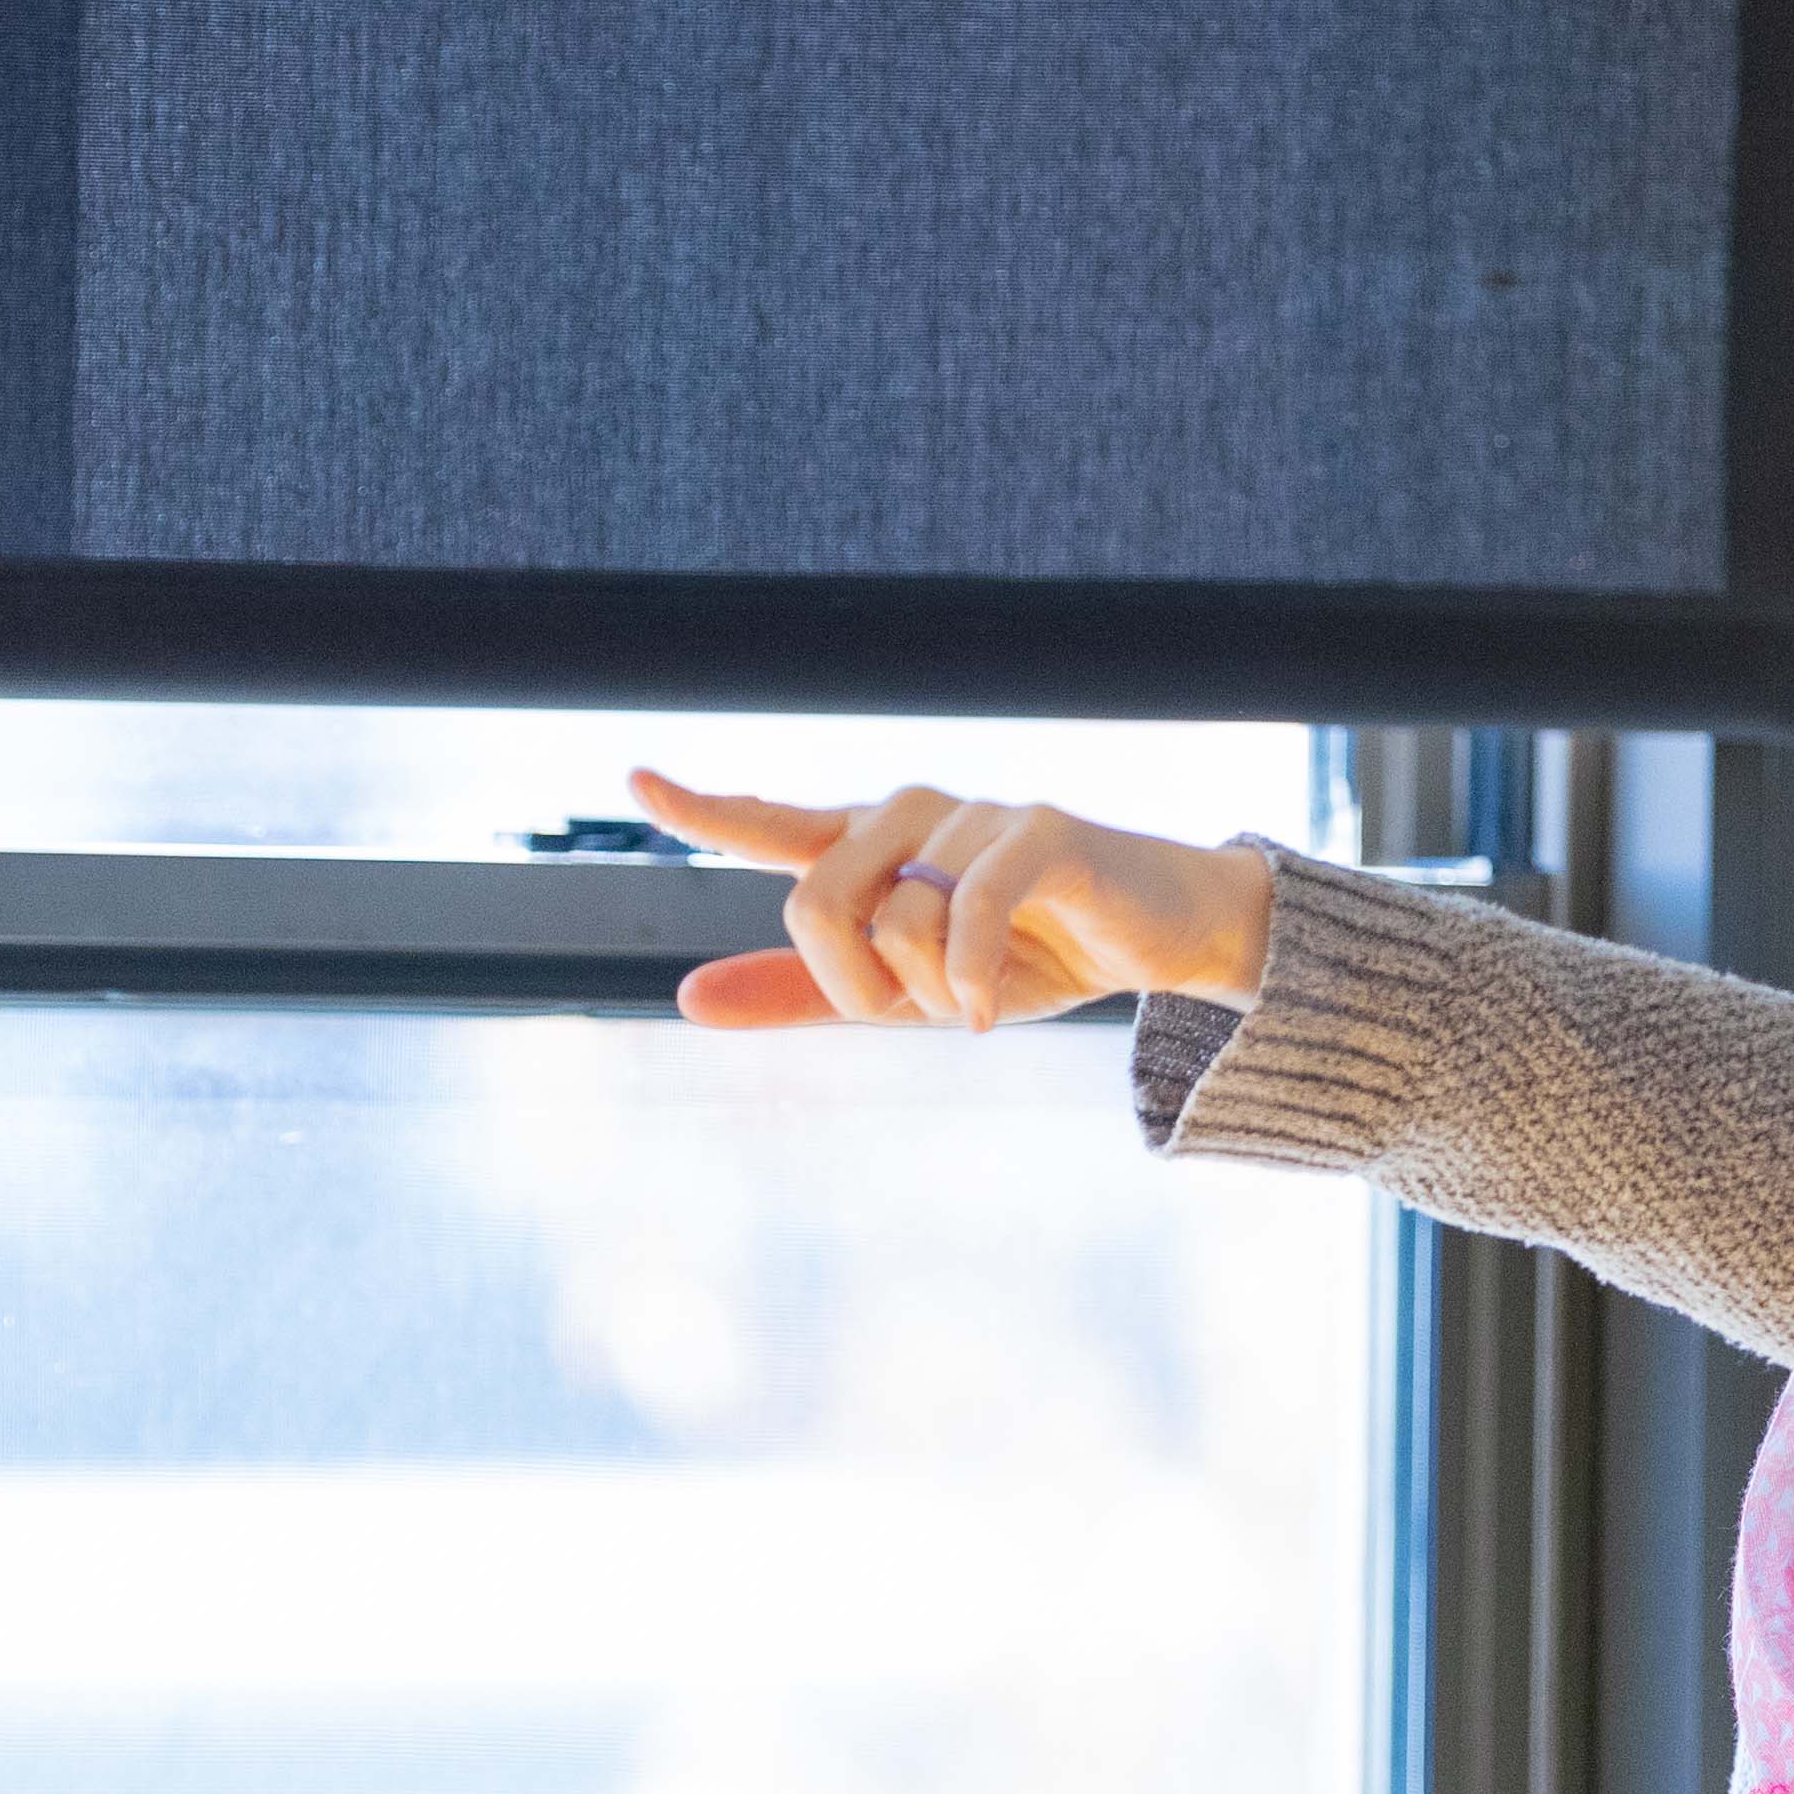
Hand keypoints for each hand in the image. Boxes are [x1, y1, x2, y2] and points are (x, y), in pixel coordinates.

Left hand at [630, 767, 1272, 1030]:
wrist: (1158, 944)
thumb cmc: (1030, 957)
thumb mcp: (908, 992)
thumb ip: (802, 994)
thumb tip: (685, 998)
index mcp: (872, 847)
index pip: (771, 824)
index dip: (700, 809)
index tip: (635, 782)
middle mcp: (909, 815)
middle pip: (814, 900)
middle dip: (853, 982)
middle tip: (917, 1009)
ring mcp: (972, 815)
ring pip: (893, 915)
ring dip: (930, 989)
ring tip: (979, 995)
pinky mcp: (1037, 832)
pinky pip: (963, 909)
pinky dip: (968, 979)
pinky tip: (987, 1011)